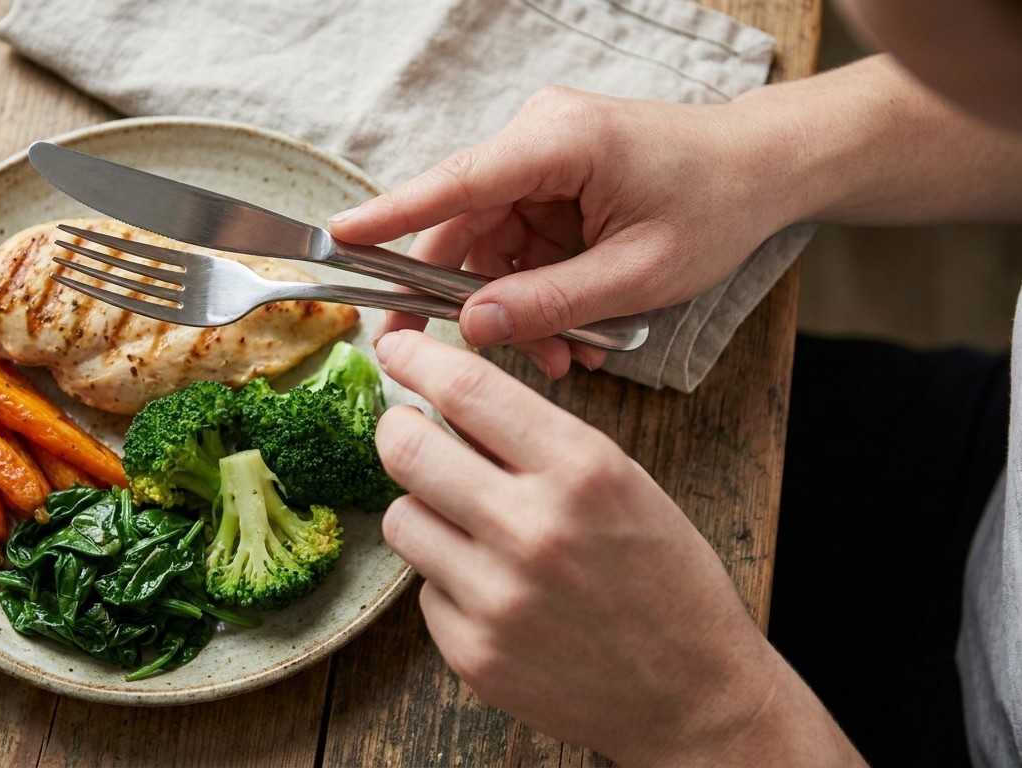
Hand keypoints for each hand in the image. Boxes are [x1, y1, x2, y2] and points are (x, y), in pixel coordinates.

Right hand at [329, 86, 790, 377]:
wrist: (765, 169)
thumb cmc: (716, 206)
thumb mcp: (637, 273)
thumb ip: (548, 302)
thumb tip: (471, 328)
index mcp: (559, 142)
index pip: (455, 183)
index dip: (391, 216)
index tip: (338, 238)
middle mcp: (538, 138)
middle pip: (466, 225)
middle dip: (473, 299)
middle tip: (462, 358)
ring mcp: (543, 158)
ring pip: (491, 245)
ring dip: (514, 305)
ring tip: (562, 355)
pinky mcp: (552, 181)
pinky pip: (519, 244)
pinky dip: (536, 290)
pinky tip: (569, 332)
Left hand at [372, 330, 862, 764]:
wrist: (693, 692)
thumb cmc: (662, 578)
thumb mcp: (621, 481)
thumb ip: (536, 440)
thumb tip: (447, 403)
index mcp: (581, 470)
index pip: (466, 389)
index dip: (416, 359)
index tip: (396, 349)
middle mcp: (532, 529)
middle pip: (406, 449)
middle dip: (397, 430)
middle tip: (406, 431)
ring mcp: (496, 597)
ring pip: (402, 518)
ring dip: (424, 509)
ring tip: (470, 524)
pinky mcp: (472, 652)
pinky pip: (424, 588)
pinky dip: (449, 580)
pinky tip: (498, 591)